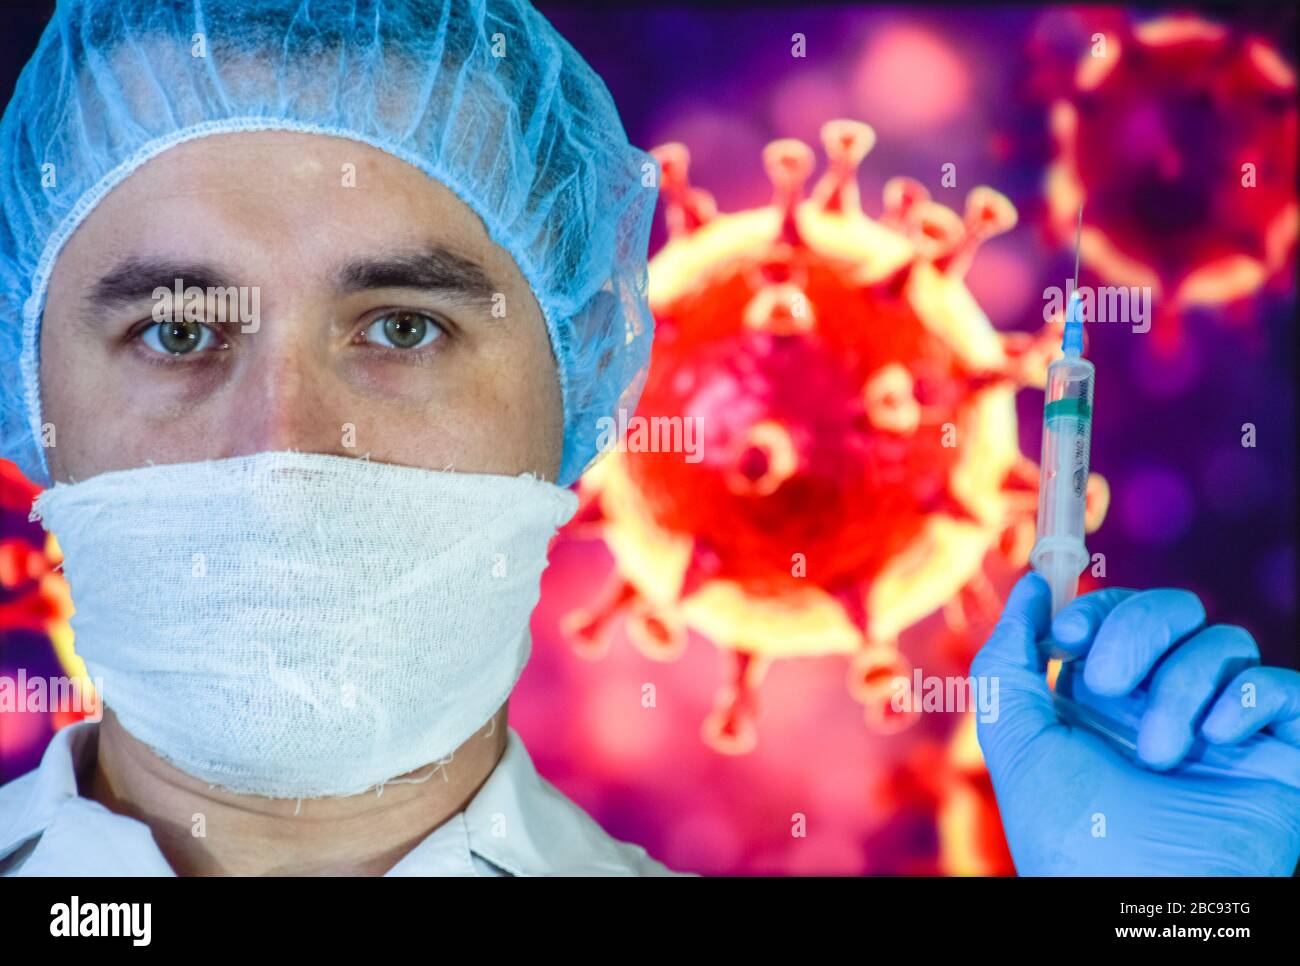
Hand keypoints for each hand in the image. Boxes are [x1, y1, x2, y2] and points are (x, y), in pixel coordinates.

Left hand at [970, 572, 1299, 874]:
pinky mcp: (1280, 751)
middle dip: (1135, 631)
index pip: (1114, 611)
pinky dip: (1245, 699)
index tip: (1066, 638)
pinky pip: (1279, 684)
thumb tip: (1031, 584)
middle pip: (1171, 608)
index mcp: (1104, 698)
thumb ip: (1007, 660)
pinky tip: (1216, 741)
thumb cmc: (1069, 832)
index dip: (1094, 607)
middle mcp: (1166, 702)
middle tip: (1110, 687)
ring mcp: (1227, 724)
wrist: (1135, 903)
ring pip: (1224, 640)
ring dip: (1181, 685)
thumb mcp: (1016, 739)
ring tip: (1158, 753)